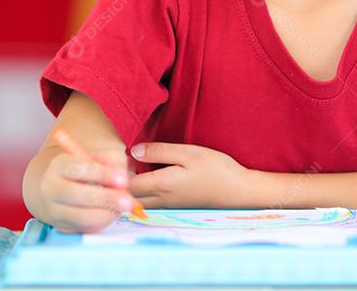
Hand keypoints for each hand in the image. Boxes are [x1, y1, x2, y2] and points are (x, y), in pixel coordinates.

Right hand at [39, 147, 137, 232]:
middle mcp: (51, 187)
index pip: (78, 169)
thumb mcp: (98, 157)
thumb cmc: (87, 170)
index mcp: (59, 165)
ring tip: (122, 207)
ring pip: (80, 216)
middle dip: (106, 198)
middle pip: (76, 195)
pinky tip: (111, 213)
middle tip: (129, 201)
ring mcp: (54, 210)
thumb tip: (122, 175)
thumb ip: (112, 160)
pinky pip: (84, 229)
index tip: (123, 180)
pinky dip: (102, 223)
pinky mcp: (61, 227)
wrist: (62, 187)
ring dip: (106, 214)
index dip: (102, 175)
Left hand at [129, 142, 251, 207]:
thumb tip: (134, 151)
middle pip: (130, 196)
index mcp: (162, 185)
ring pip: (139, 201)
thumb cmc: (216, 169)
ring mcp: (168, 205)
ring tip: (131, 168)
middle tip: (120, 162)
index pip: (127, 184)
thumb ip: (160, 152)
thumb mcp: (189, 153)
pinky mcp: (175, 206)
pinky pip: (150, 202)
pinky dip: (142, 192)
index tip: (118, 155)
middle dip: (120, 183)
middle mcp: (161, 199)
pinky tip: (147, 176)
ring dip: (130, 188)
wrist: (238, 192)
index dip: (118, 172)